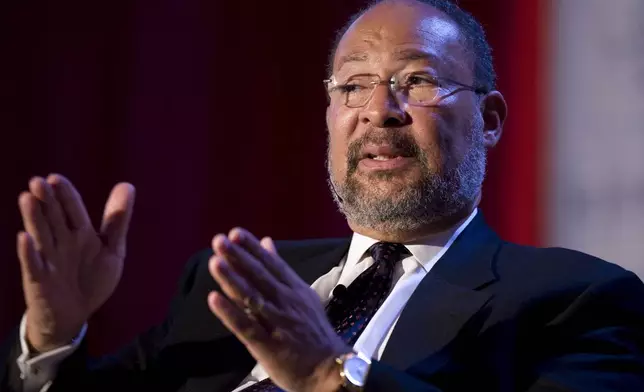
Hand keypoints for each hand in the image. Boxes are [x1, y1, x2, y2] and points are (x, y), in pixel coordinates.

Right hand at [17, 174, 134, 352]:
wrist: (75, 314)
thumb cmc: (92, 279)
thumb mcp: (112, 249)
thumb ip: (118, 220)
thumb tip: (127, 185)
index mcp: (81, 234)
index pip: (73, 209)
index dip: (65, 194)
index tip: (55, 178)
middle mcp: (62, 243)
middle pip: (54, 218)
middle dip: (47, 200)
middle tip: (37, 181)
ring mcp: (49, 260)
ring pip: (41, 235)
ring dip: (34, 218)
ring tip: (27, 198)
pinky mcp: (40, 280)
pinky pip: (34, 265)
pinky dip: (29, 252)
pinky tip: (24, 238)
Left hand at [207, 228, 351, 391]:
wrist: (329, 369)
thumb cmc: (313, 331)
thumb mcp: (302, 294)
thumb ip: (281, 269)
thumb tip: (267, 242)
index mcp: (294, 289)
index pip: (272, 264)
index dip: (252, 248)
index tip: (235, 233)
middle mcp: (286, 302)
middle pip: (260, 276)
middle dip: (239, 257)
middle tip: (219, 240)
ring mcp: (277, 323)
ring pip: (252, 298)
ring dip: (233, 280)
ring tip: (215, 262)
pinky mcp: (269, 346)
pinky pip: (247, 326)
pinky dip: (230, 313)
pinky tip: (214, 299)